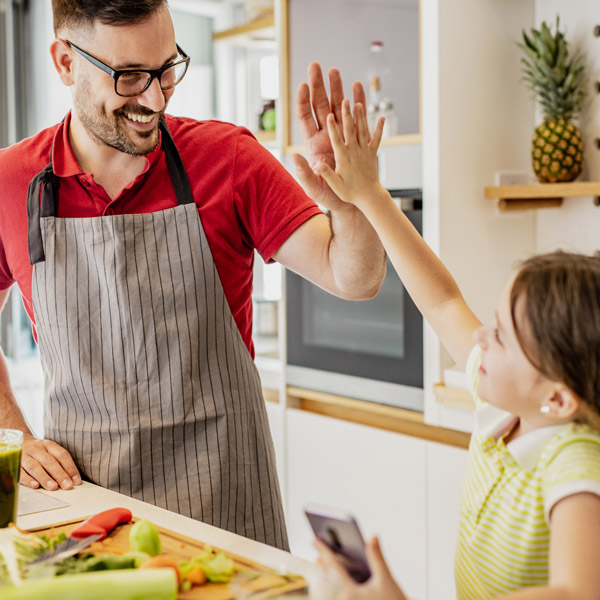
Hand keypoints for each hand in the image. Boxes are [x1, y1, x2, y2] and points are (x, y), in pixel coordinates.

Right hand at [20, 434, 81, 490]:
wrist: (16, 442)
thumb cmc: (38, 452)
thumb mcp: (49, 451)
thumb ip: (59, 463)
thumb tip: (72, 480)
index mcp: (49, 445)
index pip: (62, 455)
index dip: (70, 468)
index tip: (76, 481)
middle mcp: (37, 449)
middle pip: (50, 461)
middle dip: (60, 474)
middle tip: (67, 486)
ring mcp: (24, 455)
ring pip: (35, 466)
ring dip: (45, 477)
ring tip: (53, 487)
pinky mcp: (13, 463)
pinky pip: (20, 472)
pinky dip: (27, 479)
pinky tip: (35, 486)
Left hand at [294, 62, 368, 211]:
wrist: (350, 200)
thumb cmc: (329, 196)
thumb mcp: (314, 187)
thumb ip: (304, 173)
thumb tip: (294, 155)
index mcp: (314, 144)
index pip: (305, 118)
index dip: (303, 101)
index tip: (303, 85)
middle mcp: (326, 136)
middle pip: (321, 106)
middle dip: (319, 86)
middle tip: (317, 66)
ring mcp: (342, 135)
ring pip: (338, 107)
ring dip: (337, 88)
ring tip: (336, 70)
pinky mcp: (356, 137)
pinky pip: (357, 116)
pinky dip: (358, 101)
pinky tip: (358, 87)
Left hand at [315, 536, 407, 599]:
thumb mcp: (387, 581)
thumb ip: (377, 558)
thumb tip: (373, 538)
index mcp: (351, 594)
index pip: (333, 567)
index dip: (324, 551)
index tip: (315, 540)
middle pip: (324, 580)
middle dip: (315, 566)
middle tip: (306, 555)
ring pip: (324, 593)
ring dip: (321, 580)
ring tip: (319, 567)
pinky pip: (331, 598)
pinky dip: (328, 591)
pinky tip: (328, 585)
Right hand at [316, 98, 385, 210]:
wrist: (369, 198)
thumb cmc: (350, 193)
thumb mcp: (335, 186)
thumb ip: (327, 174)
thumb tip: (318, 165)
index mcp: (343, 159)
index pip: (337, 140)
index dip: (332, 128)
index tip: (328, 115)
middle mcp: (355, 152)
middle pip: (350, 130)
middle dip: (346, 114)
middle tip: (344, 100)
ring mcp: (365, 152)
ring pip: (362, 131)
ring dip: (361, 116)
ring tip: (358, 102)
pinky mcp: (373, 154)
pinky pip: (377, 139)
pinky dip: (379, 128)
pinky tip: (381, 117)